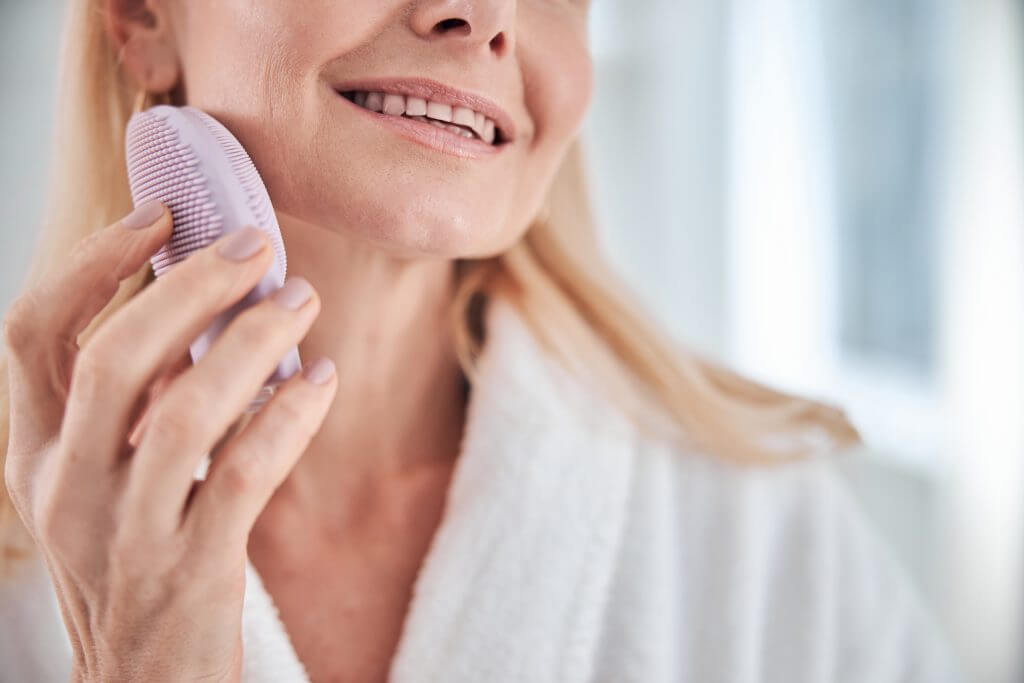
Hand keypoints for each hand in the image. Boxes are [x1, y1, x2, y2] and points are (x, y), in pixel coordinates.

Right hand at [3, 201, 337, 681]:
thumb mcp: (107, 487)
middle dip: (188, 285)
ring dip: (253, 341)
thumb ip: (136, 408)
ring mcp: (124, 533)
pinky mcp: (192, 571)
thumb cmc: (136, 569)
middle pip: (116, 356)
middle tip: (255, 244)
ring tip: (302, 301)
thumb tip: (200, 316)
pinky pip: (245, 471)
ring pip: (186, 408)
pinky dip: (289, 415)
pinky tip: (320, 383)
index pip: (35, 335)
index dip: (92, 263)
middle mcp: (66, 489)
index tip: (158, 217)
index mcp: (38, 456)